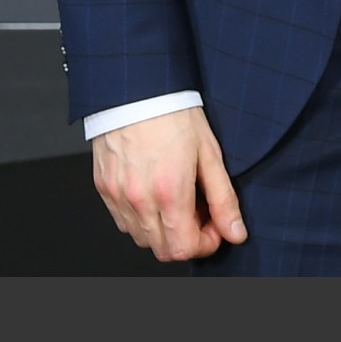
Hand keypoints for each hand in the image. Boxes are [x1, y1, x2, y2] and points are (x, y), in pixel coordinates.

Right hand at [91, 108, 245, 261]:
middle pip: (162, 250)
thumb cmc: (175, 115)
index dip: (205, 244)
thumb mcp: (210, 154)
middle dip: (187, 239)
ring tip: (179, 200)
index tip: (216, 226)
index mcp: (169, 192)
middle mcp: (139, 200)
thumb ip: (223, 199)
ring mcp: (117, 197)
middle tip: (200, 212)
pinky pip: (123, 222)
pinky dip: (142, 219)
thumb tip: (236, 232)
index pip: (183, 249)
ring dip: (164, 230)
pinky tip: (156, 194)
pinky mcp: (104, 190)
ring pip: (142, 239)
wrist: (137, 91)